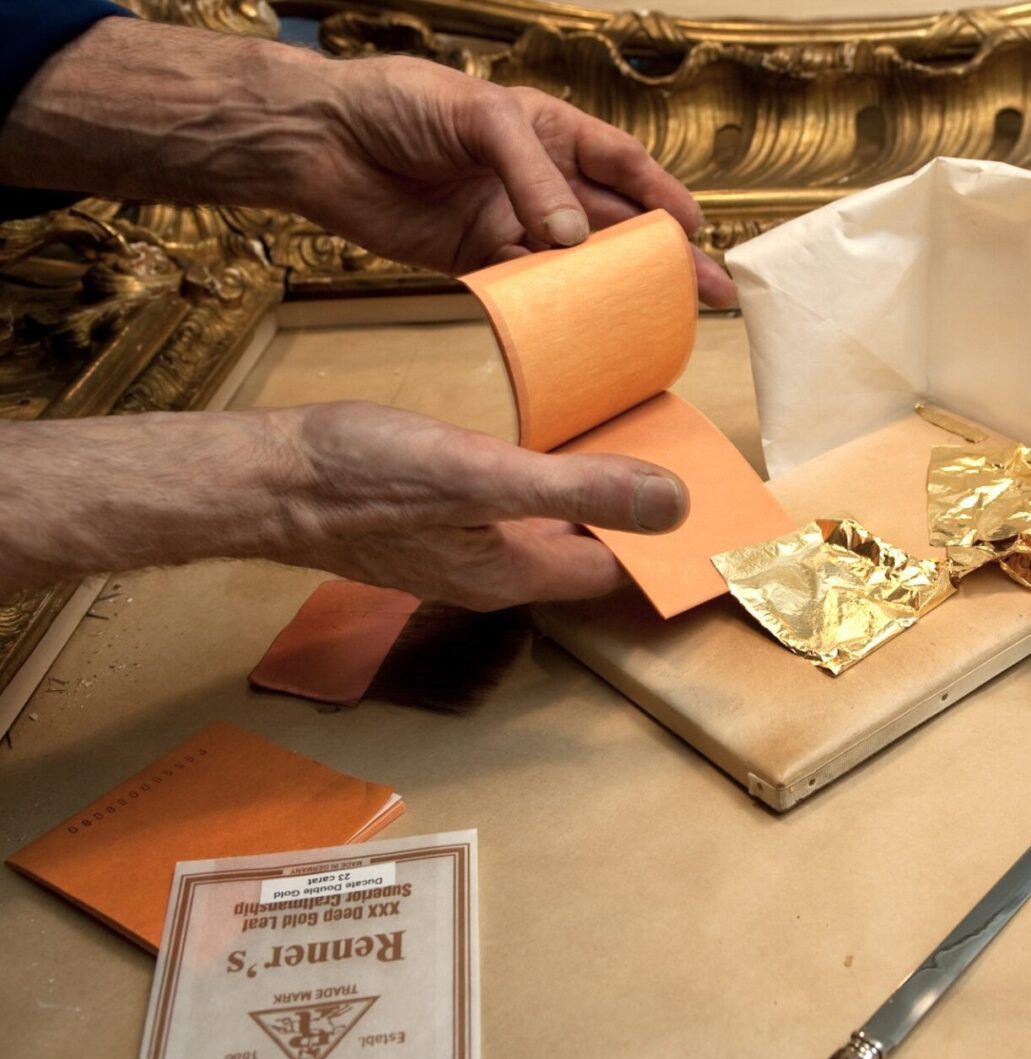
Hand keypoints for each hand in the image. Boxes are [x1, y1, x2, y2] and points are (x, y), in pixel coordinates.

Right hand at [0, 404, 688, 607]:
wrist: (262, 479)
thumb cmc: (359, 476)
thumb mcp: (481, 475)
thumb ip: (578, 491)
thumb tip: (672, 506)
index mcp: (515, 572)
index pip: (614, 575)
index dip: (663, 551)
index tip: (707, 516)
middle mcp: (492, 571)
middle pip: (585, 557)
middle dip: (633, 525)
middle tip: (680, 473)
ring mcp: (458, 547)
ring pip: (548, 534)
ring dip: (590, 504)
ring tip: (632, 454)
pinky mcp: (430, 518)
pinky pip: (509, 510)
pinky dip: (543, 487)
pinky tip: (545, 449)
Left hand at [302, 57, 735, 306]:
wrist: (318, 140)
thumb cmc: (394, 103)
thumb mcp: (477, 119)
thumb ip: (531, 177)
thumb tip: (573, 239)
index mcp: (547, 130)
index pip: (623, 164)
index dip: (664, 197)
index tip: (696, 232)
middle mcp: (536, 179)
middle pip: (615, 222)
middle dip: (663, 257)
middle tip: (708, 291)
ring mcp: (507, 222)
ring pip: (578, 263)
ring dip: (617, 291)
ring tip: (660, 320)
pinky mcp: (474, 259)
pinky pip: (528, 288)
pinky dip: (555, 309)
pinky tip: (585, 329)